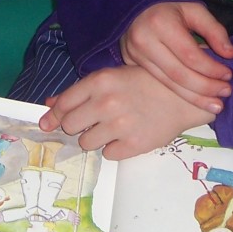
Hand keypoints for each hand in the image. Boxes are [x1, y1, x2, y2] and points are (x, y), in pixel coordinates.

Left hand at [39, 65, 214, 160]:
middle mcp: (106, 103)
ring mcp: (120, 125)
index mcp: (100, 82)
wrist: (183, 97)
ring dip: (95, 138)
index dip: (54, 115)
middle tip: (91, 122)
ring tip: (112, 128)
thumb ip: (80, 91)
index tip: (48, 123)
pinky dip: (114, 148)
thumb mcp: (113, 77)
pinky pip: (108, 154)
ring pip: (86, 143)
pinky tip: (126, 136)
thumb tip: (49, 105)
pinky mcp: (133, 145)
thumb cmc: (146, 82)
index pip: (63, 104)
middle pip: (70, 126)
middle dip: (76, 126)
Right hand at [121, 1, 232, 113]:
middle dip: (205, 88)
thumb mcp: (195, 9)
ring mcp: (134, 55)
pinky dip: (180, 94)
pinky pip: (159, 84)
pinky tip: (197, 99)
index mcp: (161, 24)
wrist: (135, 5)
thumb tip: (231, 54)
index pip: (190, 55)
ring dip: (195, 97)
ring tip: (216, 104)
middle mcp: (144, 42)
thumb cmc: (170, 7)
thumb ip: (214, 30)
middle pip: (179, 74)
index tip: (228, 75)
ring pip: (168, 84)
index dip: (211, 68)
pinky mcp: (131, 65)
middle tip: (226, 93)